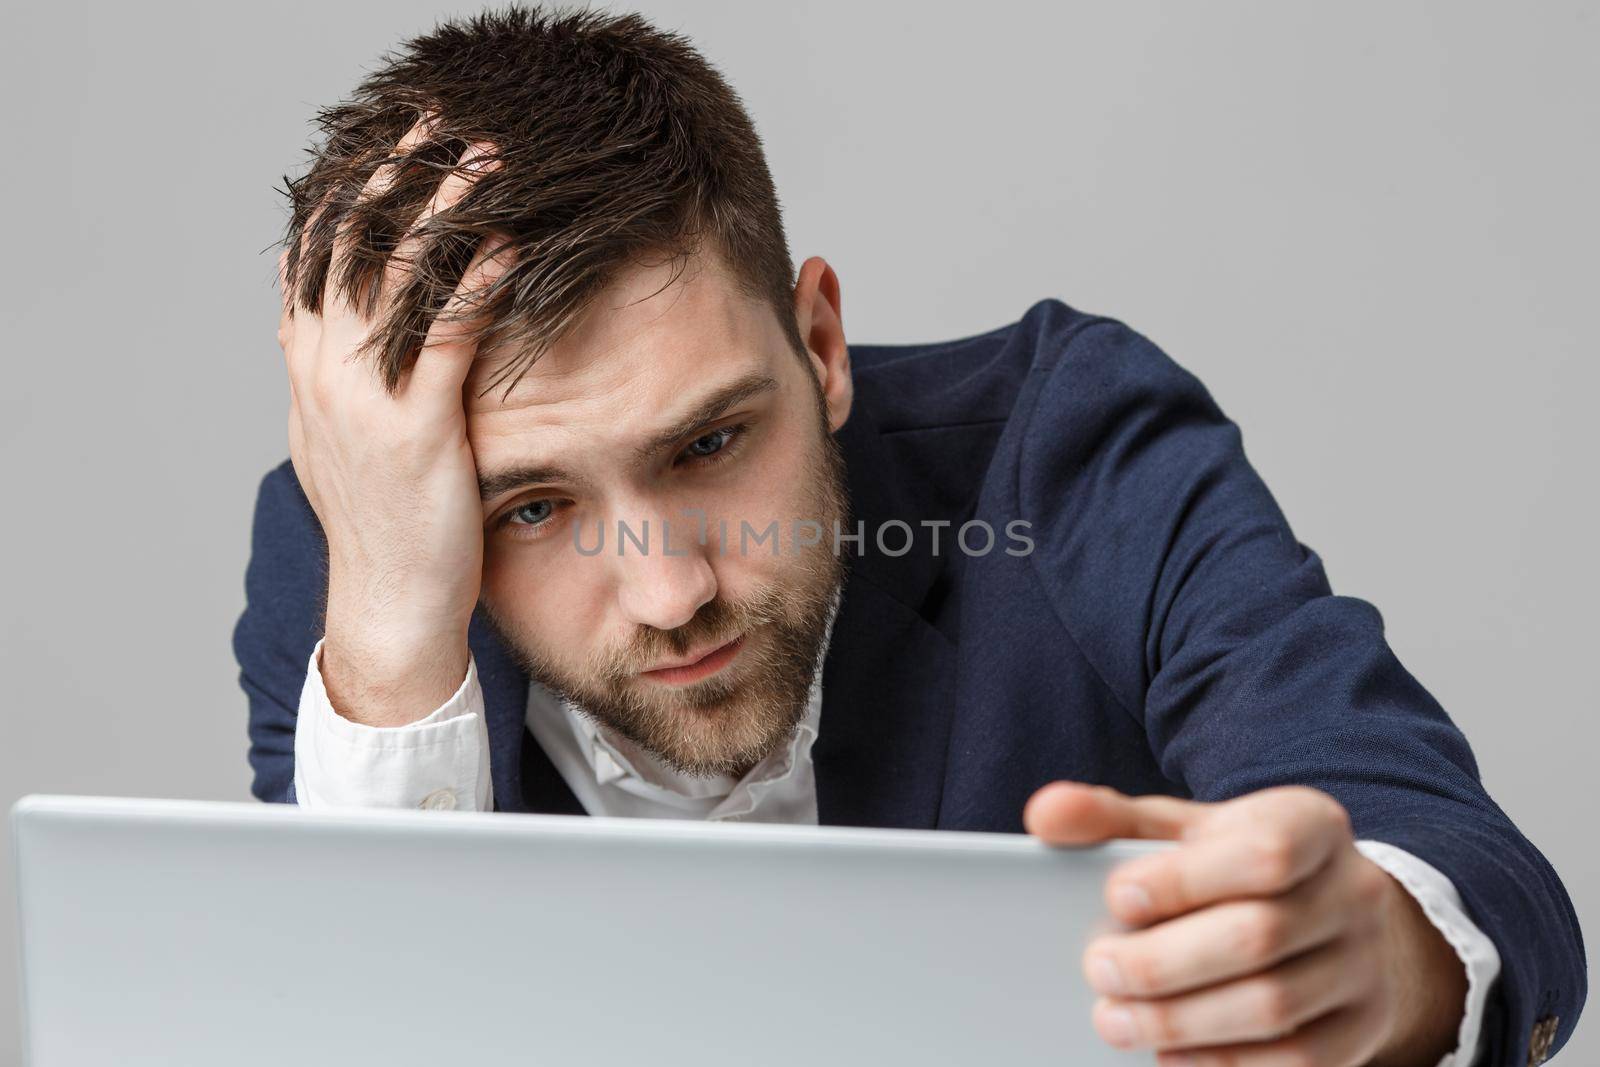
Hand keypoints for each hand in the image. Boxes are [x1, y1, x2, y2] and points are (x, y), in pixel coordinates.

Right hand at [277, 113, 510, 725]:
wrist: (391, 609)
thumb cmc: (391, 525)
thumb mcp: (346, 436)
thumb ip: (334, 369)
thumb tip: (317, 304)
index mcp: (309, 371)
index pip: (316, 256)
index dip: (351, 192)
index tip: (391, 143)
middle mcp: (323, 376)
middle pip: (349, 249)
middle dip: (393, 180)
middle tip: (439, 127)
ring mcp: (362, 404)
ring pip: (393, 282)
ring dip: (438, 212)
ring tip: (480, 160)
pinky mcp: (414, 434)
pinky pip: (444, 341)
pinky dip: (475, 285)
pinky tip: (507, 246)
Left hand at [1023, 782, 1467, 1066]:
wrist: (1330, 916)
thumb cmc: (1232, 866)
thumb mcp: (1183, 830)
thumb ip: (1112, 820)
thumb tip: (1045, 813)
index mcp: (1310, 825)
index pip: (1264, 852)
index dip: (1187, 879)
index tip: (1117, 896)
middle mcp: (1352, 893)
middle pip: (1260, 935)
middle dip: (1166, 961)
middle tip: (1099, 971)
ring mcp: (1363, 966)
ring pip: (1274, 1006)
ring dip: (1183, 1021)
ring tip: (1114, 1021)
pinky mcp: (1360, 1031)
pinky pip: (1296, 1063)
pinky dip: (1223, 1064)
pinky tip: (1168, 1057)